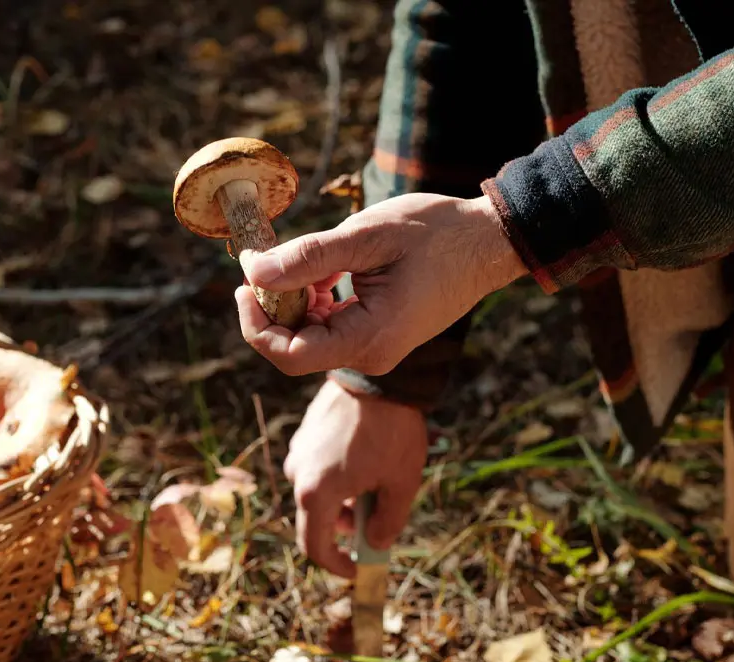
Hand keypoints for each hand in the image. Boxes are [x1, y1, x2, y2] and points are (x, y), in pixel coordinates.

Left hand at [236, 193, 524, 375]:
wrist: (489, 241)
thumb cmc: (437, 233)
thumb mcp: (367, 236)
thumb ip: (308, 258)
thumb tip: (253, 271)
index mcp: (370, 338)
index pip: (290, 355)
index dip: (256, 325)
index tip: (245, 284)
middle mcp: (372, 354)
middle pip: (296, 348)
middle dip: (273, 308)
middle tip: (266, 260)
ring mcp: (376, 348)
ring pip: (311, 337)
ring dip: (295, 300)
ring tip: (305, 258)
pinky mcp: (379, 335)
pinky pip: (331, 327)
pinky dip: (316, 300)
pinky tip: (324, 269)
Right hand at [283, 377, 428, 577]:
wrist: (378, 376)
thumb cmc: (392, 432)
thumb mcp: (401, 484)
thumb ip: (387, 523)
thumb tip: (375, 544)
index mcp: (315, 494)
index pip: (314, 547)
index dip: (335, 565)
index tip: (357, 569)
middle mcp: (298, 473)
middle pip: (316, 518)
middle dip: (344, 527)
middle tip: (376, 519)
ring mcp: (299, 450)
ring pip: (317, 490)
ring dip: (342, 499)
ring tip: (376, 483)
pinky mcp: (305, 433)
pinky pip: (317, 465)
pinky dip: (337, 475)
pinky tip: (366, 459)